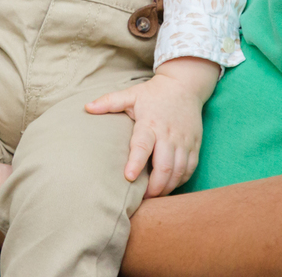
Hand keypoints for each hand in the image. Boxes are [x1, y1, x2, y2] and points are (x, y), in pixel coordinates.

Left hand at [87, 58, 218, 197]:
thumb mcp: (131, 94)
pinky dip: (180, 181)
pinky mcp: (194, 145)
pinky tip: (170, 186)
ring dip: (167, 187)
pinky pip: (190, 168)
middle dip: (154, 186)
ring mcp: (184, 141)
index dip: (136, 162)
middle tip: (142, 197)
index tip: (129, 177)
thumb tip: (86, 107)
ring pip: (178, 171)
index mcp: (150, 123)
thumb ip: (109, 102)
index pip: (143, 146)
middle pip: (164, 166)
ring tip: (155, 196)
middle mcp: (169, 134)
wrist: (184, 85)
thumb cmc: (154, 93)